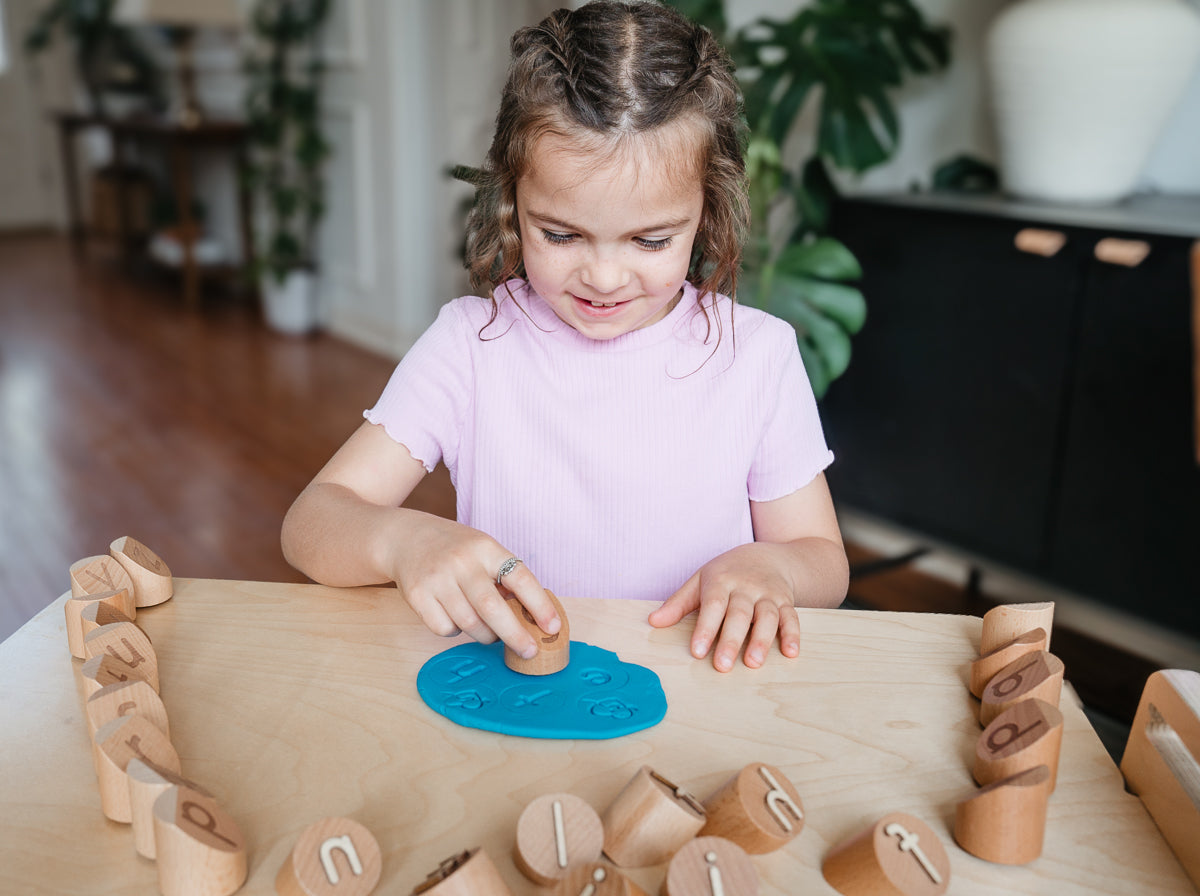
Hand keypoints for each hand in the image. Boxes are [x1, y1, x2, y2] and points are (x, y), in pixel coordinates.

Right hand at [387, 514, 559, 657]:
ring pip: (470, 624)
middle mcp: (461, 562)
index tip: (552, 627)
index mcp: (486, 548)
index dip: (539, 605)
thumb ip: (505, 578)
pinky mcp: (418, 596)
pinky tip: (456, 617)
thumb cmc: (455, 549)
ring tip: (490, 632)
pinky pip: (445, 629)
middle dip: (515, 635)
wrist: (406, 538)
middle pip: (492, 608)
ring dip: (486, 635)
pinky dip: (456, 631)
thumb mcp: (484, 550)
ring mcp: (437, 579)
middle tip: (529, 651)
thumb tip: (531, 617)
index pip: (520, 577)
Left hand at [647, 543, 800, 671]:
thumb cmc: (728, 573)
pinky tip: (790, 652)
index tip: (698, 651)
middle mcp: (746, 587)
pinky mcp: (786, 601)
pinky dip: (793, 634)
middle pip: (739, 614)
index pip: (712, 605)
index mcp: (721, 580)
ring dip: (762, 640)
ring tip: (754, 662)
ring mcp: (768, 594)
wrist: (770, 556)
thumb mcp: (701, 580)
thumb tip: (653, 621)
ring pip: (767, 616)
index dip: (705, 628)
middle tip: (723, 665)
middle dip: (731, 640)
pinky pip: (791, 617)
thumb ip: (678, 603)